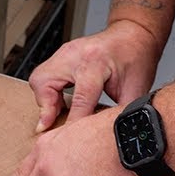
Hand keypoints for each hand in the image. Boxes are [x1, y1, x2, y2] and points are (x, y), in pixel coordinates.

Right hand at [31, 19, 161, 133]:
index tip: (67, 142)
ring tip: (57, 113)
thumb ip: (118, 113)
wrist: (134, 33)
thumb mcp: (134, 88)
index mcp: (96, 62)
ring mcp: (65, 52)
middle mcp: (75, 55)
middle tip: (52, 124)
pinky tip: (59, 101)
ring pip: (38, 80)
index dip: (73, 124)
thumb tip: (109, 136)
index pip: (79, 100)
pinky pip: (43, 76)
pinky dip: (47, 92)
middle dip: (46, 109)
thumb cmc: (136, 57)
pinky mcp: (61, 55)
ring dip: (44, 100)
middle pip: (45, 84)